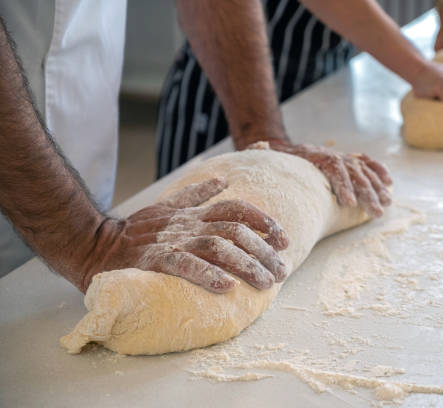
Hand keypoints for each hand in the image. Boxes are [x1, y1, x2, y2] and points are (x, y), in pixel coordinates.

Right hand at [78, 178, 288, 292]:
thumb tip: (221, 180)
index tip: (284, 239)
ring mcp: (173, 241)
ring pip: (217, 246)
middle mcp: (188, 224)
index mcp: (193, 214)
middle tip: (283, 271)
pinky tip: (227, 287)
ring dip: (245, 264)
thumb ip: (196, 194)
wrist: (96, 244)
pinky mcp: (155, 260)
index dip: (263, 222)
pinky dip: (207, 274)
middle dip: (263, 251)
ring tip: (266, 282)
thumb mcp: (168, 206)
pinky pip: (185, 265)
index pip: (236, 209)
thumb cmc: (136, 230)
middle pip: (235, 231)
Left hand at [248, 141, 392, 217]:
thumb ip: (263, 151)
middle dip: (367, 194)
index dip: (343, 186)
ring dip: (377, 188)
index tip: (349, 203)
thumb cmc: (278, 158)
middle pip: (354, 174)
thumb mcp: (270, 154)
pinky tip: (389, 183)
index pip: (334, 170)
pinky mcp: (348, 159)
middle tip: (376, 212)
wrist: (287, 146)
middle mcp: (334, 156)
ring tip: (386, 204)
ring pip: (364, 171)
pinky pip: (367, 163)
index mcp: (317, 157)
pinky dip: (379, 171)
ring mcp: (343, 157)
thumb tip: (258, 146)